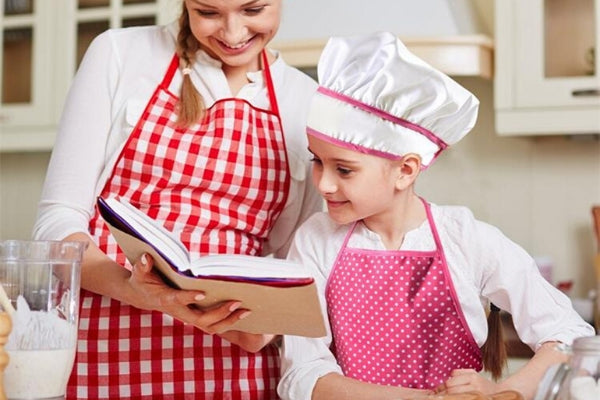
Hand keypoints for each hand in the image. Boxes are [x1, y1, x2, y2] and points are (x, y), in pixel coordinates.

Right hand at [128, 253, 248, 334]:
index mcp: (166, 299)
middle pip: (202, 319)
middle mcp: (180, 311)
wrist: (142, 296)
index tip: (202, 293)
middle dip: (221, 312)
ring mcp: (188, 316)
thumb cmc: (143, 280)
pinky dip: (229, 321)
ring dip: (230, 320)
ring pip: (211, 326)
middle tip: (238, 302)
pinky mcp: (195, 316)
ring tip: (247, 310)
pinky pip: (214, 325)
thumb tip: (146, 257)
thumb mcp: (139, 272)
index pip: (178, 300)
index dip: (189, 297)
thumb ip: (142, 266)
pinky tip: (244, 312)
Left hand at [436, 369, 502, 395]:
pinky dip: (455, 398)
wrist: (500, 394)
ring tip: (445, 397)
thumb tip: (448, 375)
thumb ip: (460, 372)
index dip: (442, 387)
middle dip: (444, 392)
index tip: (436, 390)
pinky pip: (461, 399)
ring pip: (455, 396)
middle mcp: (475, 385)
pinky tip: (453, 398)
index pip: (451, 381)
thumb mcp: (473, 374)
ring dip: (449, 396)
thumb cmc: (483, 384)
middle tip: (438, 395)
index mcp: (472, 376)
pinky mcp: (477, 398)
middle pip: (452, 389)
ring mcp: (476, 394)